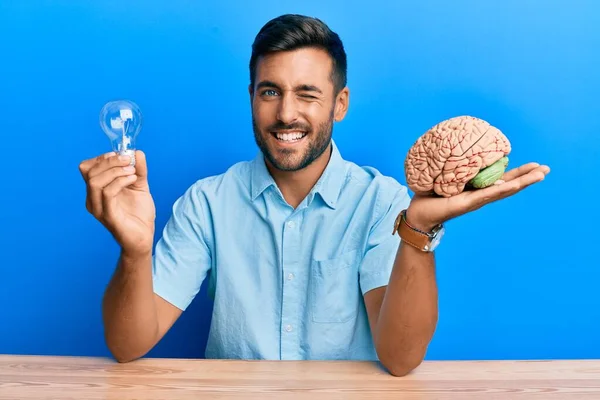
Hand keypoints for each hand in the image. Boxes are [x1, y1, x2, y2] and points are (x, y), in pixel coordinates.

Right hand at [79, 150, 155, 256]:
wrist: (143, 237)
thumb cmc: (138, 213)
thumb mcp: (140, 185)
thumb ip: (138, 169)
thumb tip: (137, 152)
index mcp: (96, 190)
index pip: (87, 168)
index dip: (103, 157)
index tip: (122, 154)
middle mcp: (92, 199)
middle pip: (89, 171)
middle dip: (110, 161)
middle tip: (129, 160)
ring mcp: (98, 208)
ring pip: (95, 181)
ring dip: (116, 170)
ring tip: (133, 171)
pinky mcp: (108, 216)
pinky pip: (107, 193)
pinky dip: (121, 181)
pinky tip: (133, 179)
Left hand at [406, 162, 549, 230]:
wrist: (418, 213)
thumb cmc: (430, 195)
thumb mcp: (446, 176)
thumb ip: (455, 166)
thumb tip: (458, 146)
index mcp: (478, 189)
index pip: (502, 179)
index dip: (519, 173)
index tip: (536, 165)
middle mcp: (481, 196)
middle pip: (509, 185)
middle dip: (528, 177)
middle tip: (546, 169)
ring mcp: (476, 201)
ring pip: (504, 190)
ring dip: (523, 183)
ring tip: (540, 175)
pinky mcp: (468, 203)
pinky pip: (487, 194)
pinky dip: (502, 189)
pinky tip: (515, 185)